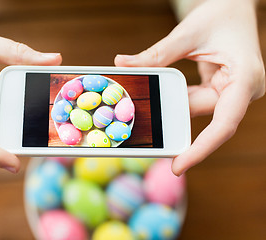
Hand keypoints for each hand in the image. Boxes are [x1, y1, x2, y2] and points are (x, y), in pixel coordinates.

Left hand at [115, 0, 264, 174]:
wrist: (236, 4)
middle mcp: (243, 90)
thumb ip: (157, 54)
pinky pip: (197, 100)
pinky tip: (160, 98)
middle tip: (149, 140)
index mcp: (245, 79)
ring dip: (174, 107)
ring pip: (198, 109)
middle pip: (206, 118)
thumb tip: (123, 64)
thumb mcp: (187, 34)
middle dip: (176, 123)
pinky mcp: (223, 88)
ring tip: (147, 111)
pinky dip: (178, 99)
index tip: (178, 166)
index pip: (224, 124)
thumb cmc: (221, 13)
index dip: (201, 149)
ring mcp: (234, 90)